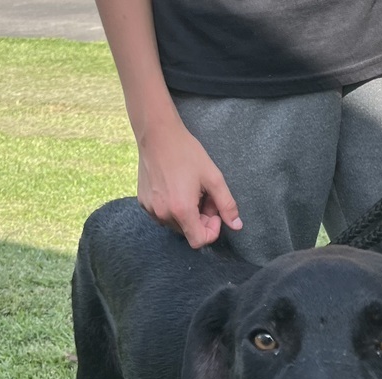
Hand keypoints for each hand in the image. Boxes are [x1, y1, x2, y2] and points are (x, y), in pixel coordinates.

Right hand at [137, 112, 241, 247]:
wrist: (157, 134)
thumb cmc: (186, 152)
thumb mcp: (213, 177)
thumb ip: (227, 204)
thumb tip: (237, 226)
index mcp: (182, 210)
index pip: (198, 241)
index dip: (211, 231)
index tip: (215, 214)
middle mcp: (163, 214)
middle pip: (188, 232)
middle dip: (201, 219)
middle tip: (205, 196)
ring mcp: (151, 209)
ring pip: (176, 225)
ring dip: (187, 214)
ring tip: (190, 191)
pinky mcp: (144, 203)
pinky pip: (162, 215)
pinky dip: (173, 208)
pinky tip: (176, 188)